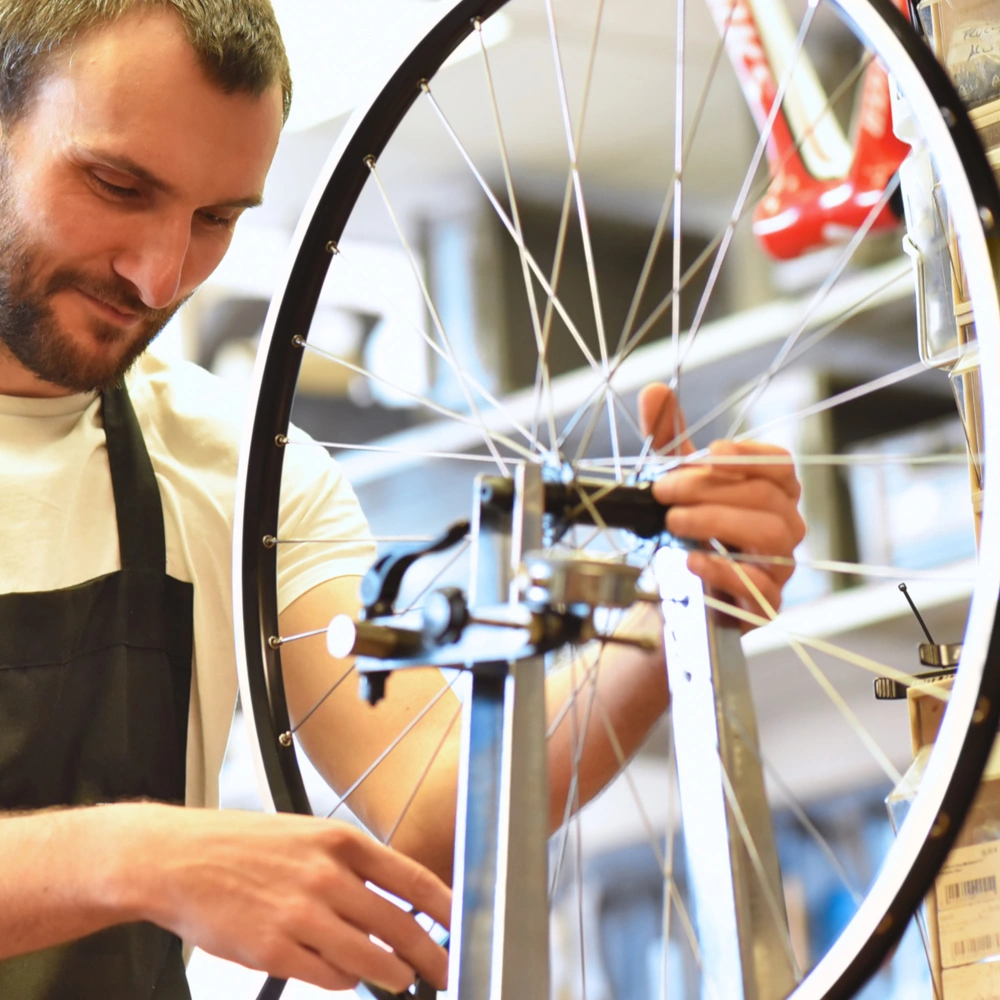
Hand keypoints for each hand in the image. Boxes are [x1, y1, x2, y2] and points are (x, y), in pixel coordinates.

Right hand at [113, 803, 449, 993]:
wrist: (179, 860)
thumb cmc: (243, 846)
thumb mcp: (306, 836)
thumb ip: (350, 865)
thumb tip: (394, 898)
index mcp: (340, 843)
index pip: (412, 879)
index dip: (447, 908)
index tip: (464, 926)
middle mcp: (327, 877)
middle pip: (400, 927)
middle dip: (430, 956)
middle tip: (443, 971)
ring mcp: (302, 915)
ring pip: (370, 960)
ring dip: (391, 976)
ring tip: (399, 980)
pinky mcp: (275, 951)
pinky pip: (329, 977)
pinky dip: (344, 979)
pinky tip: (343, 974)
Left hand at [639, 383, 805, 619]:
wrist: (674, 597)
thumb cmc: (687, 533)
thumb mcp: (675, 483)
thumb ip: (668, 439)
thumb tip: (655, 391)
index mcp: (771, 493)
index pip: (780, 465)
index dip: (750, 455)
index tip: (713, 452)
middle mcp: (783, 527)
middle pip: (767, 497)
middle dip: (710, 488)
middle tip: (664, 491)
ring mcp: (779, 567)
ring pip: (768, 534)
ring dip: (716, 522)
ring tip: (674, 521)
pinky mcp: (764, 605)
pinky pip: (759, 585)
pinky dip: (723, 569)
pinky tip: (690, 560)